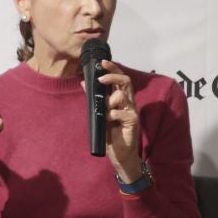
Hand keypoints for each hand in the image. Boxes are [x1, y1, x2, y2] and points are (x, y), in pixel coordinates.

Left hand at [97, 61, 143, 180]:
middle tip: (101, 78)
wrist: (119, 154)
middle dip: (113, 76)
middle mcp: (129, 102)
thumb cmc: (110, 134)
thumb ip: (94, 99)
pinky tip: (109, 121)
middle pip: (125, 82)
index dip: (113, 69)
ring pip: (122, 95)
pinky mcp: (133, 121)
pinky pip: (121, 112)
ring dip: (109, 101)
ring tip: (105, 112)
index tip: (103, 62)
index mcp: (121, 99)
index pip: (120, 79)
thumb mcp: (98, 114)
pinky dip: (112, 115)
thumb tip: (84, 82)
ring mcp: (132, 111)